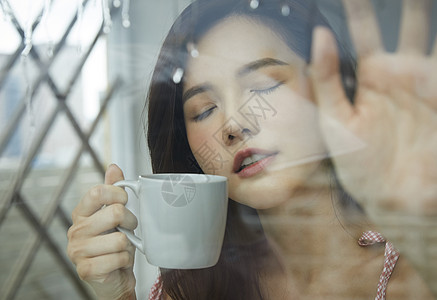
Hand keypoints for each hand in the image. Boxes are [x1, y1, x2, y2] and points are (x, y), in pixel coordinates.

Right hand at [67, 164, 137, 298]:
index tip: (125, 201)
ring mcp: (78, 251)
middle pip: (114, 213)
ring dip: (128, 244)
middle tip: (128, 229)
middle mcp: (75, 231)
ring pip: (120, 239)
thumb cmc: (114, 244)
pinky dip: (125, 260)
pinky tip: (118, 262)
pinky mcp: (86, 270)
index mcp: (81, 214)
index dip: (118, 194)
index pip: (97, 192)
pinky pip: (119, 258)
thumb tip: (113, 167)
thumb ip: (113, 191)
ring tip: (122, 247)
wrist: (114, 277)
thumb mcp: (114, 215)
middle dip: (130, 222)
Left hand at [310, 0, 436, 216]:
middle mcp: (401, 73)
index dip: (357, 5)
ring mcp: (428, 82)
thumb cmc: (359, 165)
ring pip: (432, 33)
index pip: (362, 30)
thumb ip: (326, 78)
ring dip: (426, 12)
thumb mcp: (334, 121)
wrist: (395, 198)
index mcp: (370, 77)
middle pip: (407, 22)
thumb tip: (319, 34)